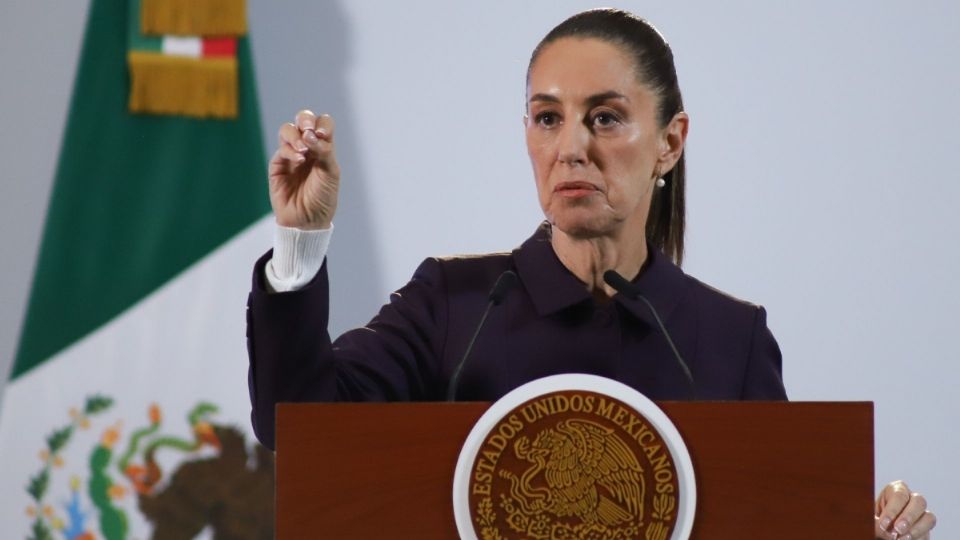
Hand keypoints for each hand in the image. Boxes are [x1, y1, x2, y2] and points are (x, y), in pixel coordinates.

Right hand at [268, 110, 339, 229]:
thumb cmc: (323, 197)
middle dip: (305, 120)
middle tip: (309, 131)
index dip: (322, 124)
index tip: (323, 136)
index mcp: (323, 147)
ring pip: (288, 130)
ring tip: (303, 150)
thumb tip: (310, 134)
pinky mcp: (278, 165)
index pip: (323, 124)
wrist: (307, 219)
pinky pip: (281, 149)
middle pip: (303, 119)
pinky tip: (298, 160)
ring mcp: (291, 155)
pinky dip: (290, 151)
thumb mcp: (331, 173)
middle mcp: (307, 147)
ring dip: (295, 135)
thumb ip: (324, 151)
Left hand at [875, 480, 935, 538]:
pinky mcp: (925, 529)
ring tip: (902, 539)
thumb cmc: (874, 520)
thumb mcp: (871, 519)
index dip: (892, 510)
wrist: (880, 531)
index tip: (884, 524)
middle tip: (897, 530)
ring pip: (929, 518)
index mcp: (896, 490)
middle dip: (909, 517)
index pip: (899, 495)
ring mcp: (921, 514)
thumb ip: (877, 524)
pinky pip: (927, 533)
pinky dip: (918, 538)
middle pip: (919, 502)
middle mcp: (911, 499)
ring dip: (916, 529)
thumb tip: (888, 532)